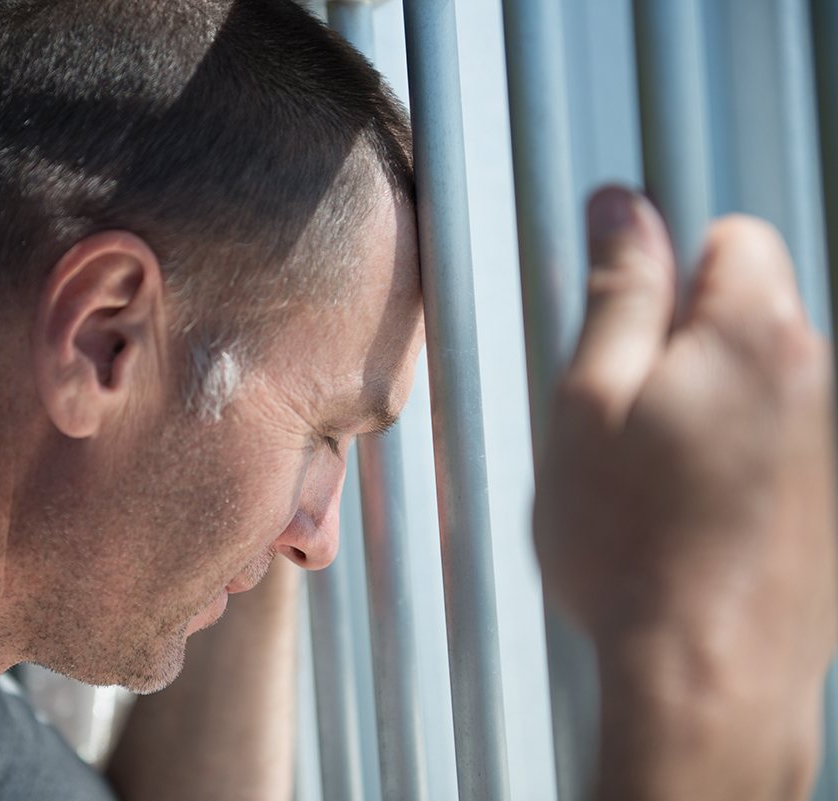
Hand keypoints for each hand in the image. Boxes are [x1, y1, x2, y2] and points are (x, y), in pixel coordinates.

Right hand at [533, 186, 836, 799]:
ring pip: (754, 387)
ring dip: (700, 411)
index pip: (730, 237)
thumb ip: (615, 292)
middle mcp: (817, 381)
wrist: (707, 678)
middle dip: (679, 346)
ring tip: (647, 481)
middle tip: (618, 418)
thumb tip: (620, 207)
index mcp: (755, 338)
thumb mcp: (590, 400)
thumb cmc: (631, 544)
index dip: (664, 269)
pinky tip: (685, 518)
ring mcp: (830, 447)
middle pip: (745, 315)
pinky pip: (771, 447)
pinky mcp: (828, 504)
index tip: (623, 325)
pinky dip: (729, 463)